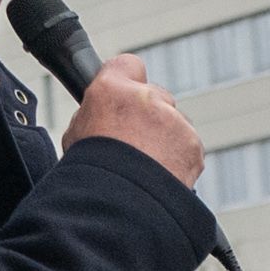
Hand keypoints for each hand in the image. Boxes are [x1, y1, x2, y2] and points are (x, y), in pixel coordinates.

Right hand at [68, 65, 207, 184]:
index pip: (127, 64)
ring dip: (164, 140)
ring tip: (145, 168)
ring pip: (173, 124)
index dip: (126, 80)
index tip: (125, 94)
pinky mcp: (193, 145)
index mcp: (111, 90)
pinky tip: (160, 177)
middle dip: (149, 115)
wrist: (118, 206)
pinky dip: (179, 160)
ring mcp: (174, 121)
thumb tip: (103, 114)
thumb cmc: (91, 175)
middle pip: (155, 96)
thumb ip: (95, 114)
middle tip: (135, 144)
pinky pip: (187, 147)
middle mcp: (147, 99)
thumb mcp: (76, 136)